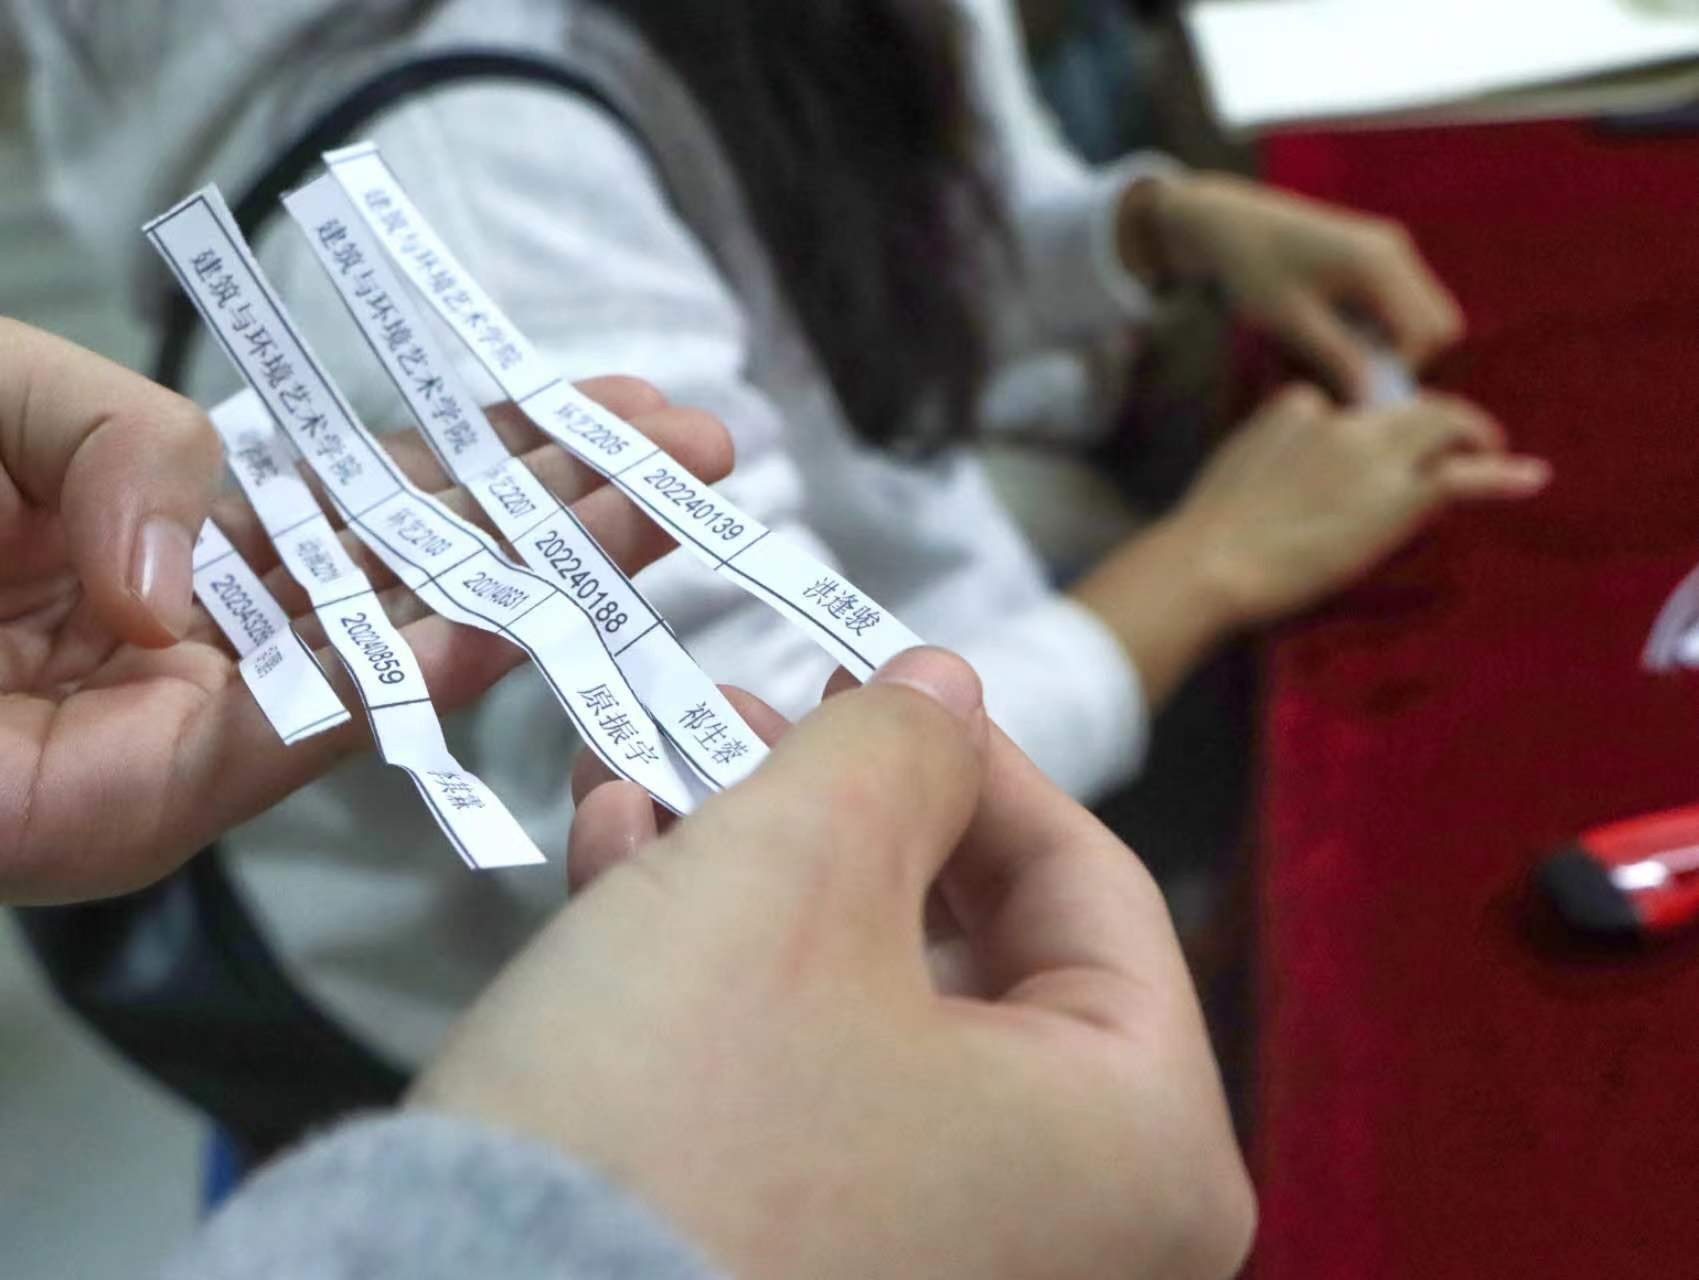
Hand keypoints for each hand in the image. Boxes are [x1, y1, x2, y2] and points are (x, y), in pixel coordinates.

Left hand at [0, 319, 730, 902]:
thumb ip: (133, 446)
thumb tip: (213, 579)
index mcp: (199, 529)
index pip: (390, 489)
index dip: (509, 446)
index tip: (624, 409)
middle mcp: (228, 630)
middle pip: (431, 567)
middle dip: (569, 512)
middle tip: (698, 460)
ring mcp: (202, 721)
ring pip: (403, 650)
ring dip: (537, 583)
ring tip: (655, 518)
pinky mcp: (154, 799)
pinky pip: (305, 727)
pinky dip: (411, 669)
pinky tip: (514, 604)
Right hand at [415, 648, 1254, 1279]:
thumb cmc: (678, 1114)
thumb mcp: (794, 870)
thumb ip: (896, 748)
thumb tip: (945, 687)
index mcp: (1144, 1142)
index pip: (1087, 881)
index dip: (964, 753)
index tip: (858, 669)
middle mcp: (1085, 1234)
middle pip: (966, 946)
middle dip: (829, 815)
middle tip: (733, 722)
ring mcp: (956, 1269)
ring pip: (868, 1009)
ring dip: (750, 879)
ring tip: (640, 782)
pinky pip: (809, 1099)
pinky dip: (723, 990)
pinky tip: (615, 884)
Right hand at [1071, 385, 1548, 704]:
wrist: (1208, 563)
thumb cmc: (1205, 539)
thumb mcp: (1232, 475)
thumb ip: (1267, 463)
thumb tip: (1279, 490)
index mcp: (1293, 406)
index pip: (1344, 407)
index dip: (1360, 432)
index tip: (1361, 461)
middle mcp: (1340, 419)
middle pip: (1405, 405)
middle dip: (1436, 420)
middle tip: (1459, 441)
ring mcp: (1373, 455)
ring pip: (1444, 425)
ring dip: (1477, 437)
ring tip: (1501, 453)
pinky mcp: (1397, 496)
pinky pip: (1463, 476)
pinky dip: (1501, 474)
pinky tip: (1530, 476)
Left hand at [1121, 171, 1463, 400]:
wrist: (1224, 223)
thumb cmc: (1251, 268)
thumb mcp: (1291, 321)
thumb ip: (1338, 358)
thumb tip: (1373, 402)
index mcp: (1379, 264)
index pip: (1429, 333)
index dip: (1400, 370)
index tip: (1352, 385)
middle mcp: (1395, 251)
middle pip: (1436, 324)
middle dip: (1401, 358)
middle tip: (1346, 371)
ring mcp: (1387, 250)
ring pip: (1417, 316)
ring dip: (1384, 344)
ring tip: (1330, 352)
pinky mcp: (1372, 256)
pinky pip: (1395, 304)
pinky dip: (1372, 328)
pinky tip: (1329, 332)